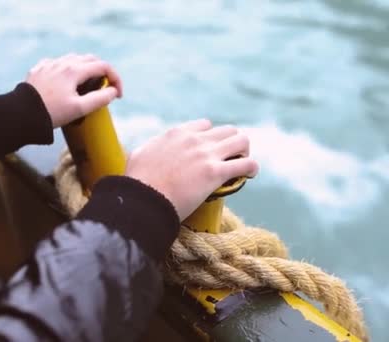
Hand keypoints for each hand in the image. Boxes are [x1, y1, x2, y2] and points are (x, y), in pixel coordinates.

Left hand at [26, 54, 122, 127]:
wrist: (20, 114)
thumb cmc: (51, 113)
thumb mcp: (80, 109)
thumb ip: (100, 99)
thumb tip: (113, 92)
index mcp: (74, 70)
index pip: (104, 67)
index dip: (115, 79)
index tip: (117, 95)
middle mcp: (62, 62)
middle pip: (90, 59)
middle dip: (102, 72)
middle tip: (105, 88)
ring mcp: (49, 64)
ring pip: (74, 59)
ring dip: (86, 69)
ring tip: (87, 86)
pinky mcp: (39, 70)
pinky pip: (58, 64)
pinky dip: (68, 70)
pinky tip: (66, 83)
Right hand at [125, 119, 258, 220]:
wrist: (142, 200)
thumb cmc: (137, 183)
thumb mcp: (140, 155)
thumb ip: (151, 148)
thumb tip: (150, 151)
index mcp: (177, 133)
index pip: (205, 126)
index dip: (212, 138)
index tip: (212, 151)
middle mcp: (194, 139)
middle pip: (227, 131)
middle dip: (232, 144)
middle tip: (231, 160)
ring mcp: (205, 154)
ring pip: (241, 141)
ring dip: (245, 152)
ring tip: (243, 166)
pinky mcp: (215, 173)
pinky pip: (246, 164)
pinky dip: (252, 168)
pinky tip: (250, 175)